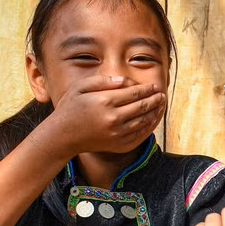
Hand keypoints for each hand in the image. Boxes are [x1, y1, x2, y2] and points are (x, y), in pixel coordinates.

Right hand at [41, 74, 166, 155]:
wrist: (62, 136)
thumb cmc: (70, 108)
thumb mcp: (80, 87)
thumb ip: (103, 81)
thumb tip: (125, 80)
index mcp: (105, 101)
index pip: (134, 93)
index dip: (147, 89)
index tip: (155, 86)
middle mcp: (113, 118)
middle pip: (142, 106)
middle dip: (155, 99)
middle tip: (162, 95)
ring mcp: (117, 134)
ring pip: (144, 121)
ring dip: (155, 112)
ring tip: (161, 105)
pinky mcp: (118, 145)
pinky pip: (140, 135)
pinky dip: (149, 126)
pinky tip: (153, 120)